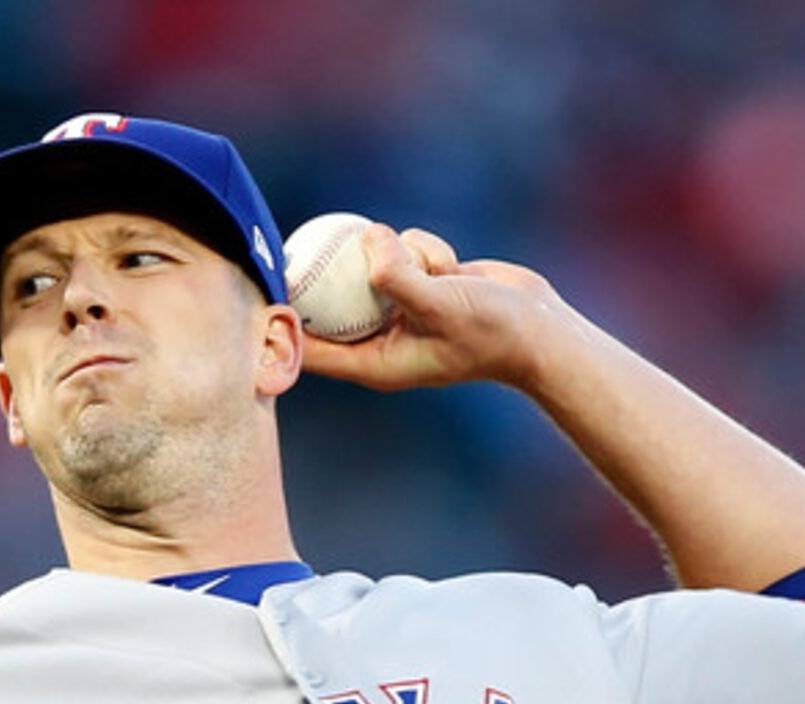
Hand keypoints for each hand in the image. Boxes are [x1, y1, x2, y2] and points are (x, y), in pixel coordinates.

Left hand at [298, 225, 578, 393]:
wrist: (537, 327)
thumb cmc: (490, 330)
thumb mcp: (440, 302)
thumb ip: (399, 275)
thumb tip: (367, 240)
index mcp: (374, 362)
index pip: (313, 348)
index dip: (284, 322)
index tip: (268, 286)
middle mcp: (382, 338)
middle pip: (331, 305)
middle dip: (320, 276)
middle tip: (292, 243)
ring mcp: (401, 309)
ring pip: (372, 267)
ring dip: (399, 256)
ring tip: (435, 270)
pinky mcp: (421, 283)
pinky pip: (402, 252)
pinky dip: (424, 249)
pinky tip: (450, 263)